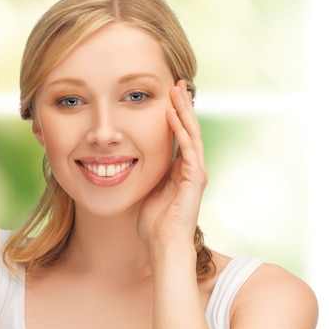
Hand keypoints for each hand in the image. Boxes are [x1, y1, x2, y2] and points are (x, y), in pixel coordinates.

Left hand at [138, 80, 207, 250]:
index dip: (173, 116)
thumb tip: (133, 161)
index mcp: (179, 171)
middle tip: (176, 84)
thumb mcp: (147, 191)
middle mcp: (191, 169)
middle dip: (182, 106)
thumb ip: (148, 174)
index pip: (178, 136)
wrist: (164, 245)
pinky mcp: (195, 179)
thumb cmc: (153, 224)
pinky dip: (181, 130)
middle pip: (188, 130)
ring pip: (192, 134)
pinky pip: (188, 148)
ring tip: (177, 90)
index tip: (166, 97)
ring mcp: (195, 173)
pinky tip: (173, 114)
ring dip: (184, 111)